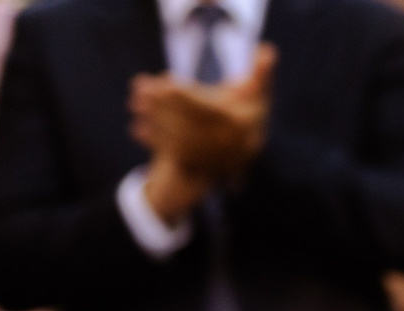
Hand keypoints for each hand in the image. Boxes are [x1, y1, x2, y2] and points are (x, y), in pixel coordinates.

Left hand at [130, 45, 272, 184]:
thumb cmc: (246, 114)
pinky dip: (153, 142)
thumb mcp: (256, 94)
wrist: (243, 153)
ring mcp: (208, 156)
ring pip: (173, 136)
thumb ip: (261, 72)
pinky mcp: (195, 167)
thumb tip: (268, 50)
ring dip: (151, 121)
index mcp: (237, 122)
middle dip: (158, 103)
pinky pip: (170, 153)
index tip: (162, 81)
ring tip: (135, 105)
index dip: (180, 93)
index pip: (202, 105)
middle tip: (138, 88)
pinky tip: (136, 128)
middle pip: (183, 119)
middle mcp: (223, 141)